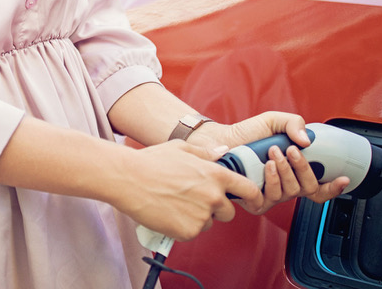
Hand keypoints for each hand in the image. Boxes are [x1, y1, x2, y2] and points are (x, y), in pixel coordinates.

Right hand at [110, 140, 259, 241]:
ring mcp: (202, 216)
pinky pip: (192, 232)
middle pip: (229, 212)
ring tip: (175, 203)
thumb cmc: (152, 161)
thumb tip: (224, 151)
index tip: (251, 199)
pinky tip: (168, 213)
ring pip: (208, 223)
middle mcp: (213, 197)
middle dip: (217, 208)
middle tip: (193, 199)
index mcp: (216, 175)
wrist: (128, 179)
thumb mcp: (181, 148)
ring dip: (198, 217)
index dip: (253, 195)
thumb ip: (207, 152)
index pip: (249, 189)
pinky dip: (182, 227)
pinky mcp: (188, 232)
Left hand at [186, 111, 349, 213]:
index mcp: (295, 171)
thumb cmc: (248, 133)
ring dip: (286, 170)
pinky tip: (267, 166)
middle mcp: (286, 185)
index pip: (320, 187)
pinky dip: (273, 180)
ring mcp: (272, 195)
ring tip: (273, 152)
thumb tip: (307, 141)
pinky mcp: (256, 201)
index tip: (344, 179)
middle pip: (309, 188)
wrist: (222, 140)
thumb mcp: (275, 121)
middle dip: (304, 168)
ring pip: (292, 192)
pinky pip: (273, 198)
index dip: (334, 187)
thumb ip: (294, 123)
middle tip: (291, 150)